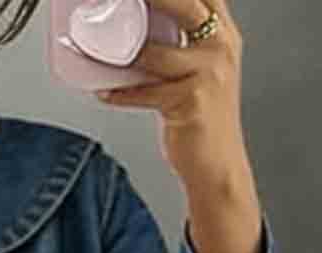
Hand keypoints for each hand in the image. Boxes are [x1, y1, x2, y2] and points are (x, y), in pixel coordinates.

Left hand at [95, 2, 264, 252]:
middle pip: (185, 5)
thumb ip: (181, 41)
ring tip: (98, 50)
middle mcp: (220, 48)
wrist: (219, 167)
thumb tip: (139, 23)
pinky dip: (121, 94)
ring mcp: (208, 74)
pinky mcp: (190, 103)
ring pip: (155, 53)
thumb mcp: (201, 69)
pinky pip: (145, 93)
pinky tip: (105, 92)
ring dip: (121, 54)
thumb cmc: (205, 119)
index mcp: (223, 35)